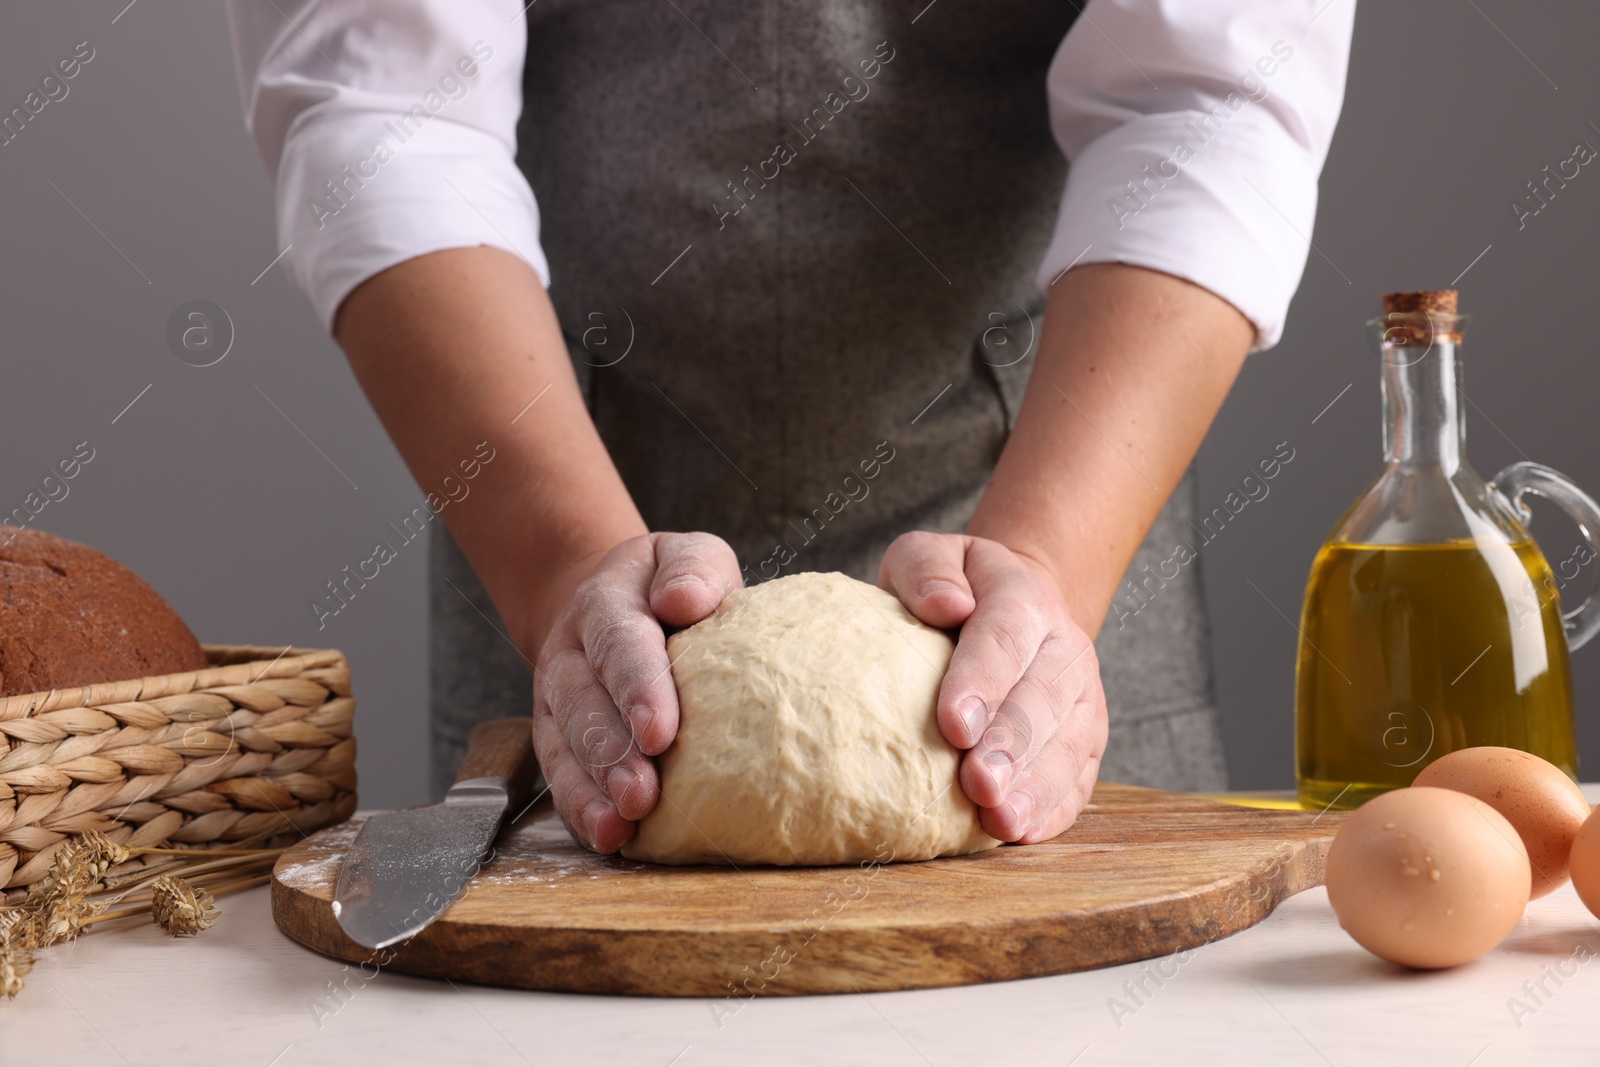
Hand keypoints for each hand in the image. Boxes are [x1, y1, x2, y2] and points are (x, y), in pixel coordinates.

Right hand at [530, 532, 741, 852]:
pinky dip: (580, 808)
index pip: (619, 643)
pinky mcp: (557, 737)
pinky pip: (560, 775)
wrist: (607, 600)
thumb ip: (694, 569)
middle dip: (610, 752)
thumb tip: (686, 599)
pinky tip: (607, 836)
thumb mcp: (689, 556)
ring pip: (564, 744)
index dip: (637, 687)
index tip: (660, 731)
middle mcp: (571, 653)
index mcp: (606, 604)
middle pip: (583, 702)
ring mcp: (556, 699)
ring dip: (592, 788)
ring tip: (623, 823)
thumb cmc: (668, 585)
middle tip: (642, 794)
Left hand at [878, 532, 1107, 842]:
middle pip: (1042, 699)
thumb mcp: (927, 555)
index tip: (953, 725)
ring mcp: (1083, 695)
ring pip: (1067, 743)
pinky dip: (1054, 808)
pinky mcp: (1087, 738)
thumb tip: (945, 604)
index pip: (1006, 638)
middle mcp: (1064, 646)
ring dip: (1034, 786)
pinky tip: (1024, 832)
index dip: (983, 682)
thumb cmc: (953, 587)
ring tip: (1000, 820)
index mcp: (1023, 597)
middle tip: (978, 785)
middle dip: (1011, 746)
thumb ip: (926, 570)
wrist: (1012, 605)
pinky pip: (1079, 777)